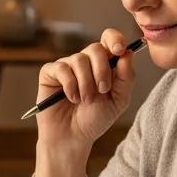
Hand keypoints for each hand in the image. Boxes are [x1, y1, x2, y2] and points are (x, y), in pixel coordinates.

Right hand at [35, 29, 135, 149]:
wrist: (73, 137)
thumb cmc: (95, 119)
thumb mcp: (118, 100)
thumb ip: (126, 78)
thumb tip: (127, 53)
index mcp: (104, 64)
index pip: (109, 39)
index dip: (114, 39)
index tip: (119, 51)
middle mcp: (85, 62)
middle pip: (95, 48)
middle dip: (101, 70)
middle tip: (102, 90)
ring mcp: (67, 66)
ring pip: (79, 59)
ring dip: (86, 83)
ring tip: (85, 100)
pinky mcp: (50, 73)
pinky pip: (61, 69)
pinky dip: (70, 85)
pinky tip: (72, 98)